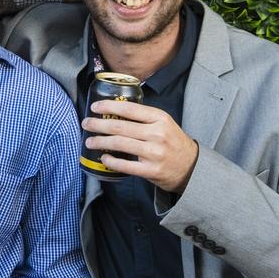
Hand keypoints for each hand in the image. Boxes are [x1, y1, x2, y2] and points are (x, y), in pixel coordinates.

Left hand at [83, 99, 199, 192]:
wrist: (192, 167)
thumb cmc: (173, 143)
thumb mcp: (164, 123)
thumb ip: (143, 117)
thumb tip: (113, 111)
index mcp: (160, 118)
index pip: (130, 109)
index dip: (108, 107)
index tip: (94, 107)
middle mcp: (157, 134)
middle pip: (120, 126)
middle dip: (98, 124)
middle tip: (86, 123)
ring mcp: (154, 153)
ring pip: (119, 144)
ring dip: (100, 141)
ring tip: (90, 141)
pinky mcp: (151, 170)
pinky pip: (125, 165)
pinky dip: (111, 161)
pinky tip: (103, 158)